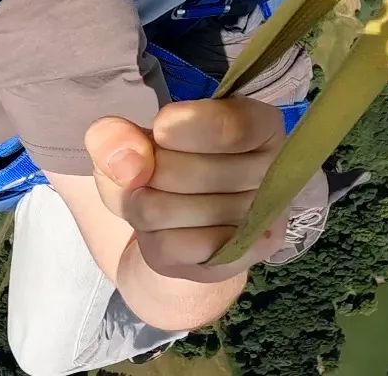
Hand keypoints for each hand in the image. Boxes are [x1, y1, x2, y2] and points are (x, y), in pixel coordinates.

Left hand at [86, 98, 289, 283]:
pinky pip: (171, 248)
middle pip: (180, 172)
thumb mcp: (127, 142)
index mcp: (260, 125)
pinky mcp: (237, 262)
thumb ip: (114, 136)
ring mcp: (261, 222)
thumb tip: (129, 162)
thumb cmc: (161, 169)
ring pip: (165, 211)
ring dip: (142, 208)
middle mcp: (273, 173)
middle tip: (154, 175)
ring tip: (158, 202)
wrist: (178, 227)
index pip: (229, 127)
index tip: (159, 131)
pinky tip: (166, 230)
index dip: (175, 129)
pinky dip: (151, 239)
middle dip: (146, 174)